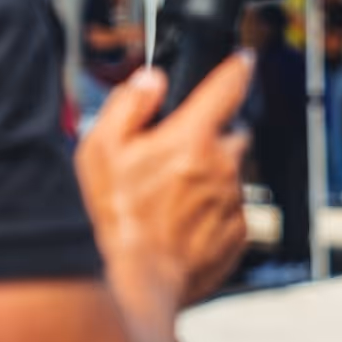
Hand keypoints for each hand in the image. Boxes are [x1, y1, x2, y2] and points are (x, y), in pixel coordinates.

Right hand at [77, 56, 253, 309]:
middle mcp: (222, 167)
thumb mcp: (100, 151)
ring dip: (208, 180)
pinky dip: (212, 213)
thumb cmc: (115, 219)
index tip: (242, 60)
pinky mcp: (239, 234)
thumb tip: (150, 82)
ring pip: (230, 176)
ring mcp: (234, 201)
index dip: (236, 68)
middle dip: (211, 138)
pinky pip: (230, 212)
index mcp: (192, 139)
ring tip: (168, 201)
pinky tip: (179, 225)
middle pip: (233, 135)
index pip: (227, 88)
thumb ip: (128, 106)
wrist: (138, 281)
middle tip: (174, 158)